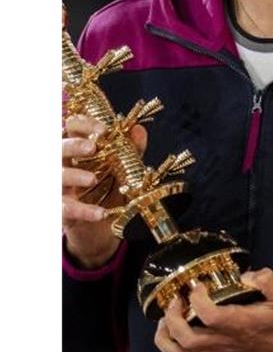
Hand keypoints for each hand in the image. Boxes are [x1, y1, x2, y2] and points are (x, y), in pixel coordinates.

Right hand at [62, 115, 139, 267]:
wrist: (101, 227)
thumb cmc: (107, 190)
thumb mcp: (121, 169)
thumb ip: (130, 150)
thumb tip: (138, 130)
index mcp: (76, 149)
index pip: (72, 127)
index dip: (84, 125)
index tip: (104, 130)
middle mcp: (62, 165)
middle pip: (56, 149)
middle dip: (72, 146)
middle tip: (91, 148)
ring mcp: (58, 188)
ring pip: (56, 178)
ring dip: (72, 176)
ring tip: (92, 179)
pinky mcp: (59, 211)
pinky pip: (65, 209)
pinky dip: (82, 211)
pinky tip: (100, 213)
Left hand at [153, 268, 272, 351]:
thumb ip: (268, 280)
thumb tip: (245, 275)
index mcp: (242, 323)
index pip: (212, 316)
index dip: (198, 299)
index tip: (198, 285)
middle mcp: (225, 340)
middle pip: (188, 338)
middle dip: (174, 318)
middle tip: (176, 300)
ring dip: (165, 336)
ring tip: (167, 317)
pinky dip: (168, 350)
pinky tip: (169, 334)